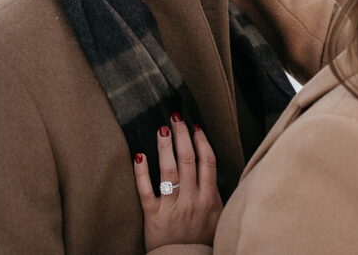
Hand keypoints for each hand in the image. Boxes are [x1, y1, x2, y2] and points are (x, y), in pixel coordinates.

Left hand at [133, 114, 221, 250]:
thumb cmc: (202, 239)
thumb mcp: (218, 215)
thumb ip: (215, 191)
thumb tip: (210, 164)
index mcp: (210, 199)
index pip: (207, 162)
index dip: (201, 141)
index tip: (195, 127)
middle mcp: (192, 200)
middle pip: (187, 160)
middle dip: (181, 135)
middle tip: (176, 118)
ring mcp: (172, 208)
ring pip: (168, 171)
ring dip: (164, 146)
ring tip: (161, 128)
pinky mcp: (153, 216)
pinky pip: (146, 191)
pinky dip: (141, 172)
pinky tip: (139, 155)